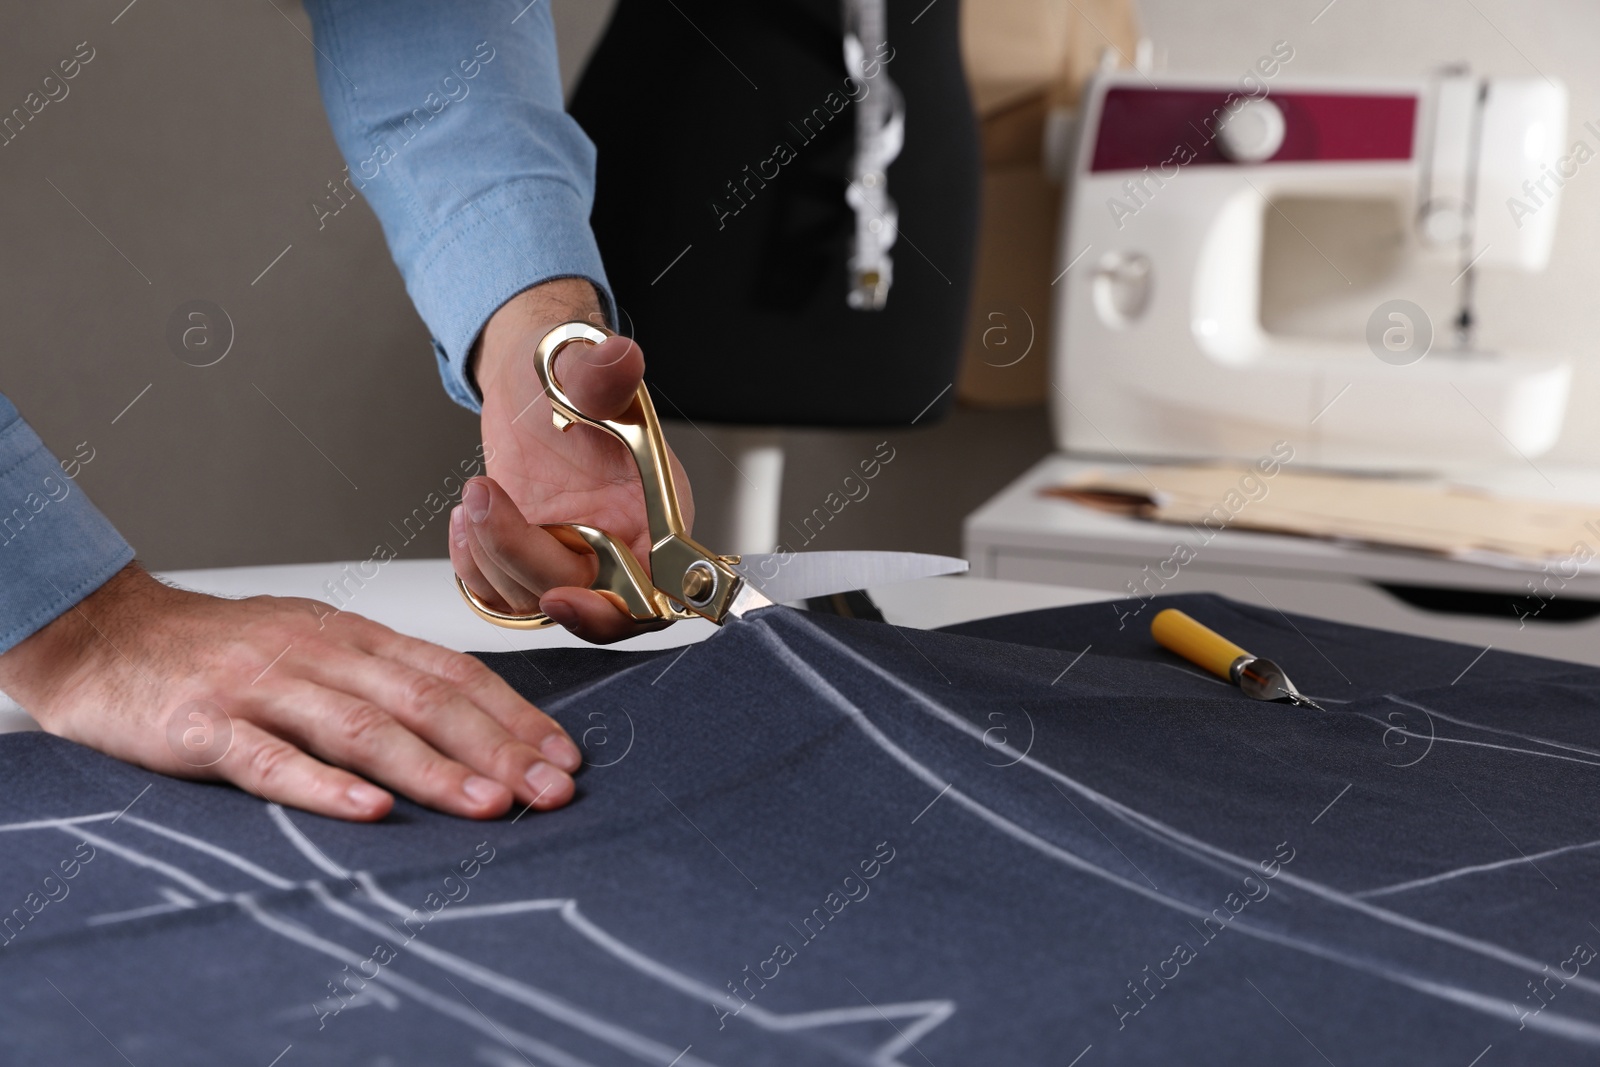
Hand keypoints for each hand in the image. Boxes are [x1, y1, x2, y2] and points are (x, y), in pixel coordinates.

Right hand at [0, 564, 580, 820]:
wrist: (106, 636)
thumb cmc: (222, 651)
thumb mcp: (316, 645)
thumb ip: (382, 678)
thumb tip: (473, 720)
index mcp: (352, 637)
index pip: (452, 673)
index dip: (515, 715)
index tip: (564, 756)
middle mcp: (320, 655)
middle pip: (425, 700)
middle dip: (498, 747)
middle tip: (553, 790)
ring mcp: (262, 688)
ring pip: (363, 728)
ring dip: (434, 769)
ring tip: (490, 804)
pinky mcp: (205, 725)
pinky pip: (270, 759)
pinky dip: (324, 786)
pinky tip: (370, 813)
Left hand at [451, 280, 694, 642]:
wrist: (534, 381)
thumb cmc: (570, 377)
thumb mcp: (584, 369)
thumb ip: (603, 374)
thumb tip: (619, 357)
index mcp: (655, 513)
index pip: (653, 590)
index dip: (612, 609)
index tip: (561, 595)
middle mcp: (622, 545)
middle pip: (586, 603)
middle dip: (525, 564)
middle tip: (487, 507)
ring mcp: (575, 558)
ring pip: (534, 601)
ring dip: (491, 554)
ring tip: (477, 494)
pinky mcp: (532, 563)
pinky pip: (501, 596)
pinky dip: (474, 567)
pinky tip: (468, 519)